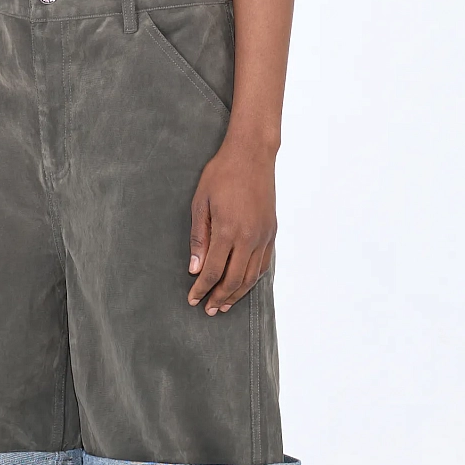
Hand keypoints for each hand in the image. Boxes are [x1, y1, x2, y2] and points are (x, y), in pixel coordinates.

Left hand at [188, 133, 276, 314]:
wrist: (252, 154)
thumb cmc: (221, 174)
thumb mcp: (200, 203)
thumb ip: (198, 238)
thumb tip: (194, 268)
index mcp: (228, 231)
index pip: (212, 271)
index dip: (201, 289)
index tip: (192, 299)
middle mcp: (249, 238)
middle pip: (233, 280)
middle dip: (219, 298)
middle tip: (208, 310)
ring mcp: (263, 236)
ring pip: (251, 276)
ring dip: (237, 294)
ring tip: (224, 305)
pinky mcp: (272, 232)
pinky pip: (263, 264)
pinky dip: (252, 279)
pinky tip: (243, 285)